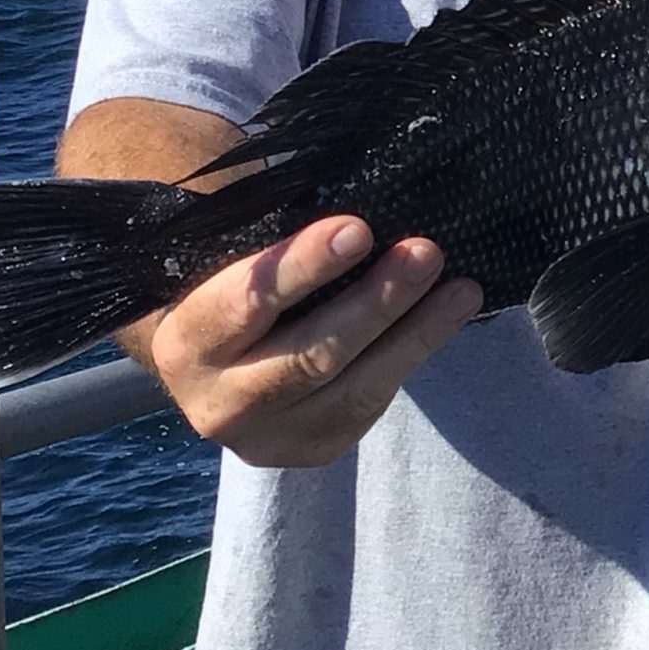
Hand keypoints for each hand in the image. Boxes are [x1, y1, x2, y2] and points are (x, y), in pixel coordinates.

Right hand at [145, 215, 482, 466]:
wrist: (217, 367)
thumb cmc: (233, 291)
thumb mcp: (229, 263)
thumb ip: (272, 241)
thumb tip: (360, 199)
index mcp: (186, 342)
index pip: (245, 302)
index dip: (303, 267)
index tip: (358, 230)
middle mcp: (217, 402)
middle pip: (309, 356)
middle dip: (376, 303)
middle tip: (425, 253)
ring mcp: (267, 438)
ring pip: (354, 389)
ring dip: (416, 334)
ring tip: (462, 290)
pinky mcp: (313, 450)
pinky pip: (371, 404)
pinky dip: (413, 355)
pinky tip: (448, 316)